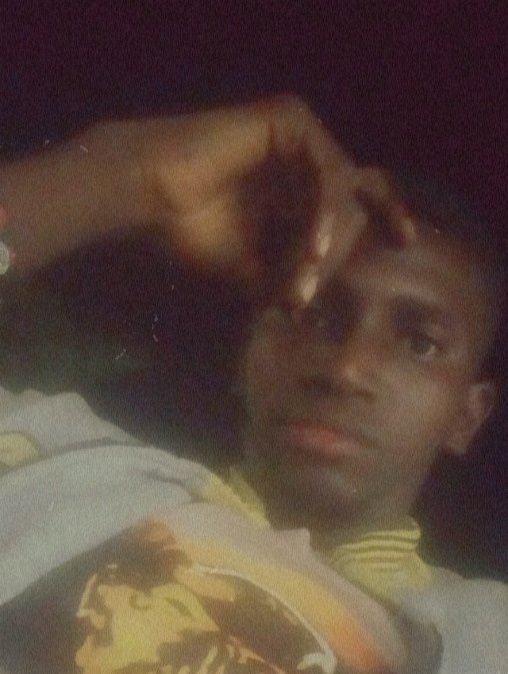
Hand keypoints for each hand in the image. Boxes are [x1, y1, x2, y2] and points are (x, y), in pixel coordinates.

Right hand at [0, 95, 412, 292]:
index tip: (407, 245)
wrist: (151, 196)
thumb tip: (309, 309)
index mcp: (300, 184)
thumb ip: (286, 280)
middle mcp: (305, 155)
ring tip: (307, 270)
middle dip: (337, 252)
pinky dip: (324, 210)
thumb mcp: (251, 268)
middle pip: (355, 200)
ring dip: (328, 236)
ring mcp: (299, 134)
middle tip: (308, 289)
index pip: (359, 199)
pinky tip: (313, 243)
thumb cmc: (192, 230)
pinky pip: (326, 169)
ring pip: (342, 188)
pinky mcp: (289, 119)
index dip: (385, 218)